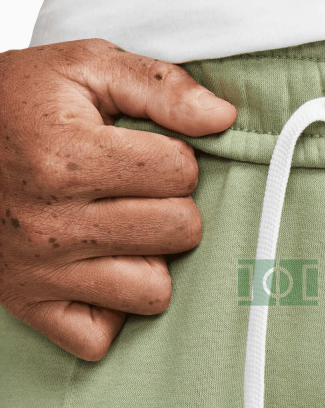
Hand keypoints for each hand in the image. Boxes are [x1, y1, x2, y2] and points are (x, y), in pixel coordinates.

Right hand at [0, 38, 235, 357]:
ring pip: (153, 291)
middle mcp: (52, 221)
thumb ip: (160, 87)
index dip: (174, 156)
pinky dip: (109, 312)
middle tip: (136, 190)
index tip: (144, 150)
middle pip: (179, 230)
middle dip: (171, 205)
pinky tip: (99, 272)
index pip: (181, 171)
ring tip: (123, 231)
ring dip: (150, 260)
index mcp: (68, 157)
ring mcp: (39, 270)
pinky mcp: (28, 304)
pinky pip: (99, 339)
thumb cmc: (16, 103)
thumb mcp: (84, 68)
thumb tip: (222, 117)